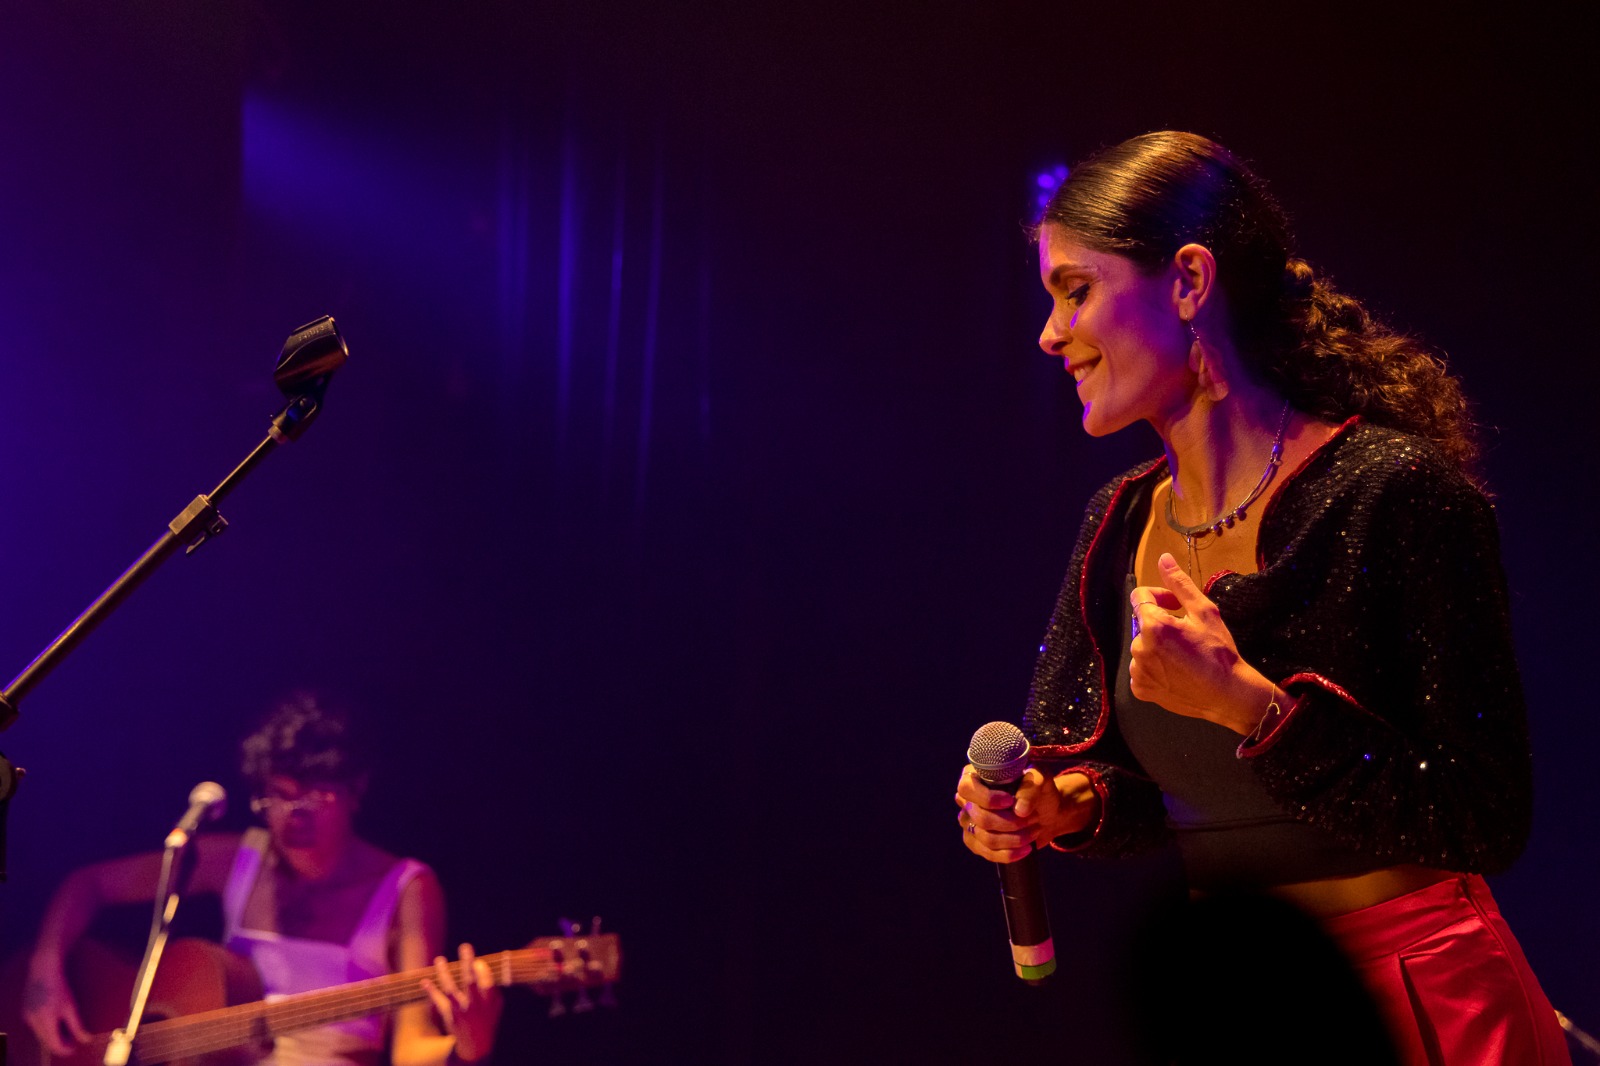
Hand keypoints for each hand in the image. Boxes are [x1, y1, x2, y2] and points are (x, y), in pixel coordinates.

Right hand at [22, 961, 89, 1057]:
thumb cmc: (60, 987)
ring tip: (66, 1029)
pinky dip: (45, 1027)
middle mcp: (33, 1021)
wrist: (43, 970)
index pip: (54, 1044)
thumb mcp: (71, 1007)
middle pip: (46, 1041)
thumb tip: (86, 1039)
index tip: (74, 1048)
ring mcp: (27, 1016)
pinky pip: (35, 1026)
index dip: (64, 1049)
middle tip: (73, 1040)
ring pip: (40, 1034)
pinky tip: (55, 1020)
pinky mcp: (25, 1012)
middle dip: (59, 1042)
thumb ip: (77, 1025)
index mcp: (45, 1020)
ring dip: (52, 1035)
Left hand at [421, 943, 502, 1063]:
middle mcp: (475, 1005)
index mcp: (490, 1001)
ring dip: (444, 974)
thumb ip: (491, 986)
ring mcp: (461, 1011)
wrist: (476, 1047)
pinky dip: (431, 991)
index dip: (481, 969)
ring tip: (439, 959)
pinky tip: (425, 981)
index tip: (477, 962)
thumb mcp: (496, 1005)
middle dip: (468, 963)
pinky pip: (438, 1001)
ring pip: (451, 989)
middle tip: (465, 946)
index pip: (487, 980)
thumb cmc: (487, 1020)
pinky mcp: (449, 1016)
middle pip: (471, 981)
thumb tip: (480, 964)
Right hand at [954, 765, 1097, 862]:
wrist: (1048, 813)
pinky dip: (1009, 854)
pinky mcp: (977, 842)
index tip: (1010, 801)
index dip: (987, 798)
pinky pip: (987, 853)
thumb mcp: (1040, 780)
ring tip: (1035, 831)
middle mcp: (967, 800)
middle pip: (980, 818)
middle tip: (1033, 818)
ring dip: (1015, 838)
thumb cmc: (1040, 790)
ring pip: (986, 838)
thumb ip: (1030, 788)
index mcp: (975, 776)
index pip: (967, 788)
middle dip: (1011, 823)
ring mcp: (970, 822)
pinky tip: (1027, 849)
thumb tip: (1019, 810)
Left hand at [1130, 553, 1276, 734]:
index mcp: (1153, 626)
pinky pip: (1141, 670)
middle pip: (1142, 624)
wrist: (1228, 693)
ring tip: (1183, 655)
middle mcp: (1139, 648)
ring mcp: (1138, 671)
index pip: (1139, 596)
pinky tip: (1176, 671)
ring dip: (1157, 646)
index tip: (1176, 605)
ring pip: (1142, 647)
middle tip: (1186, 634)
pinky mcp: (1140, 689)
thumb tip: (1164, 559)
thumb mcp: (1204, 612)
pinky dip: (1154, 668)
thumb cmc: (1219, 652)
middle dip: (1160, 623)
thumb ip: (1179, 584)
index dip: (1159, 596)